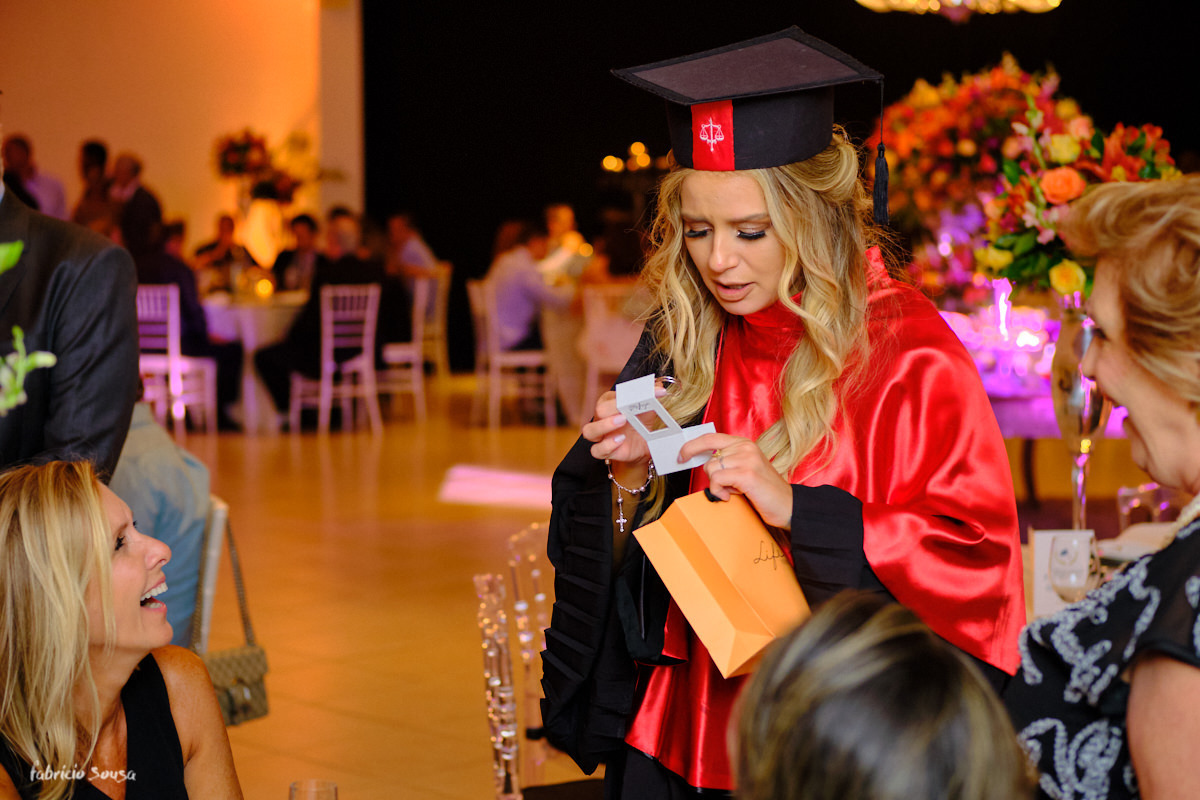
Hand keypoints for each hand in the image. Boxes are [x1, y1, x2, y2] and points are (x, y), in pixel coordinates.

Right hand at [582, 390, 650, 466]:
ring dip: (604, 426)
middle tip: (627, 411)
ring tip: (622, 422)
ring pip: (589, 431)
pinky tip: (620, 440)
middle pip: (598, 411)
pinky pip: (597, 450)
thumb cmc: (642, 421)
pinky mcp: (605, 451)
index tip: (642, 395)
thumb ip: (651, 395)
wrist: (647, 443)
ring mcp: (601, 435)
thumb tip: (658, 385)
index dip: (624, 395)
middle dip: (612, 409)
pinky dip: (607, 446)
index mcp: (609, 403)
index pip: (610, 397)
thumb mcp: (649, 407)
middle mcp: (601, 418)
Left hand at [679, 434, 793, 528]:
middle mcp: (745, 447)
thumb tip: (702, 462)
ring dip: (718, 486)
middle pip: (709, 459)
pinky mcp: (747, 474)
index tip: (681, 456)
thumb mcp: (744, 469)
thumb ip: (727, 461)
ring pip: (711, 470)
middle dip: (712, 477)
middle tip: (726, 488)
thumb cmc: (764, 491)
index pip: (710, 438)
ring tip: (735, 491)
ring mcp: (747, 459)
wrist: (788, 506)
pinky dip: (719, 491)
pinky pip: (716, 480)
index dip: (692, 446)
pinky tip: (731, 496)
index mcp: (744, 443)